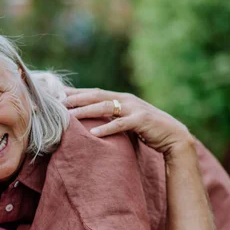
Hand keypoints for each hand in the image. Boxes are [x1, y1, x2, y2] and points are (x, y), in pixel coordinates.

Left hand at [64, 87, 193, 158]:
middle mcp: (126, 99)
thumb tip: (90, 120)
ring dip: (86, 111)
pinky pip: (120, 124)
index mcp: (121, 97)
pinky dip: (106, 128)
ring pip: (105, 107)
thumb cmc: (147, 130)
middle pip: (96, 95)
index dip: (76, 92)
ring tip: (69, 116)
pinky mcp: (141, 121)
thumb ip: (111, 116)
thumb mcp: (126, 120)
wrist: (173, 136)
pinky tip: (93, 133)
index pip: (94, 92)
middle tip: (57, 103)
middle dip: (76, 98)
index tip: (57, 94)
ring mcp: (134, 108)